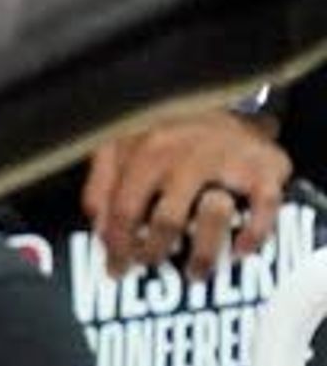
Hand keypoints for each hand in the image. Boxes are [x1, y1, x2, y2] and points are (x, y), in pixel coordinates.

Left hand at [84, 105, 289, 281]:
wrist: (219, 92)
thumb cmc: (165, 132)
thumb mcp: (120, 148)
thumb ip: (101, 186)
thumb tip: (99, 229)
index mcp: (148, 152)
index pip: (124, 211)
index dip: (118, 247)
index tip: (116, 269)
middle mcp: (188, 155)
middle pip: (167, 220)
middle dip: (155, 253)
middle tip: (152, 266)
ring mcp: (228, 159)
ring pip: (213, 215)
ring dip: (203, 254)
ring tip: (195, 272)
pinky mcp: (264, 164)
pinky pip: (265, 205)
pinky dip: (254, 233)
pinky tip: (239, 250)